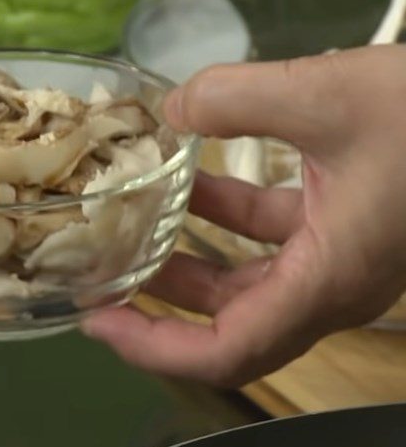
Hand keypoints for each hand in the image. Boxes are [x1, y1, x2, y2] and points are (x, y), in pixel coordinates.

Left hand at [82, 45, 405, 386]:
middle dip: (158, 302)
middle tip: (100, 274)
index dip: (155, 348)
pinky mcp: (346, 221)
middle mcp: (330, 282)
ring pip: (246, 276)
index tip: (99, 321)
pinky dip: (226, 214)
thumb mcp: (327, 95)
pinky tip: (192, 178)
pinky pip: (271, 234)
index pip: (229, 351)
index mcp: (327, 280)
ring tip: (129, 224)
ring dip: (189, 255)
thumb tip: (171, 107)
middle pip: (228, 320)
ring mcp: (339, 253)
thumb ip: (236, 98)